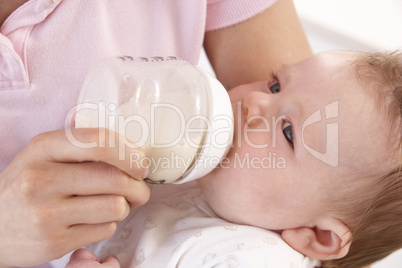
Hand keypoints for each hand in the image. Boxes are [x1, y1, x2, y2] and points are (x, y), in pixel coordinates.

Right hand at [0, 128, 149, 266]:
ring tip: (113, 204)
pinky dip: (107, 224)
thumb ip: (83, 149)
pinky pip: (105, 229)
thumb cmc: (27, 185)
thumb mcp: (45, 155)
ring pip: (116, 206)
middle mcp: (42, 179)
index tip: (141, 163)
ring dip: (124, 206)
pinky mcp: (54, 242)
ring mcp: (46, 214)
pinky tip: (92, 219)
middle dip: (138, 185)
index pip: (98, 142)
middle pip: (115, 178)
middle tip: (138, 188)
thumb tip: (133, 156)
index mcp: (43, 148)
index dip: (129, 153)